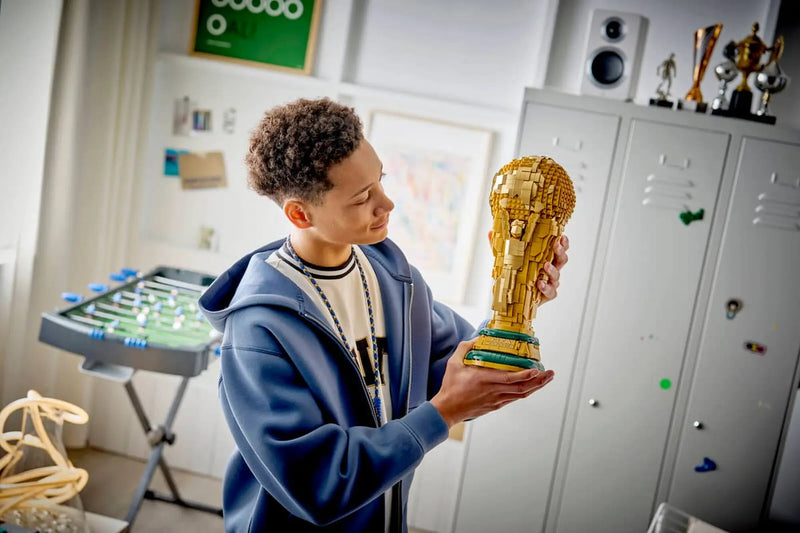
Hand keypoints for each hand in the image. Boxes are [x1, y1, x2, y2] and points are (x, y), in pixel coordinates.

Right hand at [430, 339, 554, 427]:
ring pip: (521, 395)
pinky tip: (530, 386)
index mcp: (485, 380)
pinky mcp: (496, 406)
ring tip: (546, 379)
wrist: (447, 409)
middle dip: (539, 381)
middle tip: (550, 373)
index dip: (526, 375)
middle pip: (523, 388)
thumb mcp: (454, 363)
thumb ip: (466, 348)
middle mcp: (494, 391)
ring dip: (536, 387)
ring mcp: (496, 400)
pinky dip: (525, 392)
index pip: (511, 379)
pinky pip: (514, 398)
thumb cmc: (451, 386)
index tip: (537, 369)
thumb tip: (478, 338)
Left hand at [486, 232, 569, 304]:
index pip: (558, 248)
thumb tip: (490, 232)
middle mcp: (550, 269)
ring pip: (557, 275)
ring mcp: (550, 282)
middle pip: (562, 259)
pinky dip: (546, 288)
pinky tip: (540, 284)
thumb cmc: (513, 274)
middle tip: (556, 246)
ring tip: (545, 266)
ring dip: (552, 270)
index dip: (562, 242)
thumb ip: (500, 247)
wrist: (511, 298)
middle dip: (561, 252)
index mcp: (544, 258)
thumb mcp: (506, 259)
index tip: (561, 236)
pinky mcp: (547, 295)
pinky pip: (551, 292)